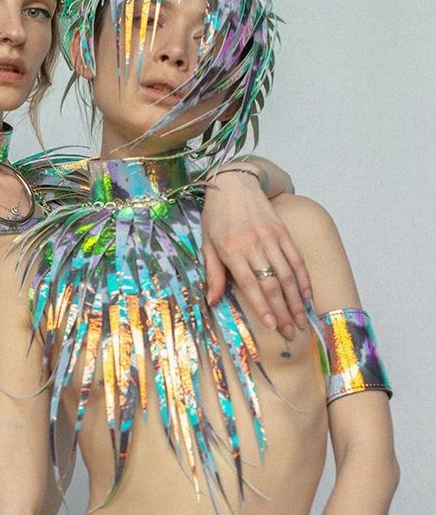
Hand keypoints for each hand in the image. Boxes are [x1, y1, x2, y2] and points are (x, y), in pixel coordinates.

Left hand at [201, 175, 311, 337]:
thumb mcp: (207, 243)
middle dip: (283, 310)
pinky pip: (296, 259)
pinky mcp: (282, 232)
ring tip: (301, 320)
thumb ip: (213, 273)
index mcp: (232, 251)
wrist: (235, 182)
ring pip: (288, 274)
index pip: (251, 284)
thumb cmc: (217, 215)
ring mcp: (271, 238)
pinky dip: (303, 279)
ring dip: (296, 300)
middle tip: (291, 332)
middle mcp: (254, 245)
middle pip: (273, 284)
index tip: (272, 324)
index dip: (263, 306)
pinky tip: (307, 295)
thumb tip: (212, 300)